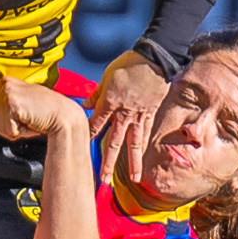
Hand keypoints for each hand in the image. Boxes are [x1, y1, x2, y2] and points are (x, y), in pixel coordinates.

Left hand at [0, 76, 87, 142]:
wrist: (63, 115)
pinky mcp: (13, 103)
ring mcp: (7, 92)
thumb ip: (1, 105)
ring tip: (28, 119)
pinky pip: (7, 129)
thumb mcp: (19, 102)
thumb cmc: (42, 112)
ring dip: (12, 129)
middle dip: (6, 126)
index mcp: (4, 81)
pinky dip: (18, 132)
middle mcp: (3, 84)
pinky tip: (30, 121)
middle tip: (25, 118)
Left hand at [88, 50, 169, 184]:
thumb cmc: (129, 63)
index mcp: (109, 102)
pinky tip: (142, 158)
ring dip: (133, 163)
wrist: (155, 59)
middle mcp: (123, 113)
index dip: (88, 138)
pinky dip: (142, 147)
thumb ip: (96, 93)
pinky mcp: (149, 114)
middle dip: (108, 163)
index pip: (95, 125)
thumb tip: (84, 104)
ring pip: (133, 144)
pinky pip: (145, 134)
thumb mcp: (107, 75)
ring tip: (134, 180)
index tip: (81, 150)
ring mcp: (138, 116)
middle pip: (113, 143)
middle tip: (104, 179)